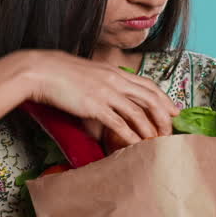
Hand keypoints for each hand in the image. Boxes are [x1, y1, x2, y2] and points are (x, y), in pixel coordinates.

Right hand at [18, 49, 178, 146]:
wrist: (41, 70)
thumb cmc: (60, 73)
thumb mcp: (88, 73)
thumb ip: (103, 83)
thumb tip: (108, 97)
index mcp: (114, 72)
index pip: (147, 85)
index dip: (164, 99)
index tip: (173, 110)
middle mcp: (115, 81)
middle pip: (150, 98)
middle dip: (163, 116)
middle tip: (169, 131)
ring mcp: (106, 93)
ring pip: (138, 112)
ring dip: (150, 129)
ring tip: (156, 142)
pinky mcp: (94, 106)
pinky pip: (119, 124)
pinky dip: (131, 136)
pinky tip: (137, 146)